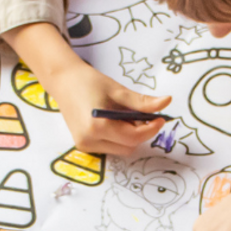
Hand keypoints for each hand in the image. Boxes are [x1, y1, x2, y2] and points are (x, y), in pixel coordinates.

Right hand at [47, 57, 171, 156]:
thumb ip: (142, 102)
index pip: (133, 137)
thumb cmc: (89, 82)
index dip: (150, 129)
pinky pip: (110, 147)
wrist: (63, 81)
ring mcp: (85, 145)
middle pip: (128, 146)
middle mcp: (89, 140)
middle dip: (139, 133)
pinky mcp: (83, 146)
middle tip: (140, 114)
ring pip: (120, 149)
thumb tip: (166, 102)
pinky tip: (112, 122)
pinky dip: (117, 138)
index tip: (160, 118)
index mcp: (97, 126)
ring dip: (128, 136)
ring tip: (122, 116)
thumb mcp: (118, 90)